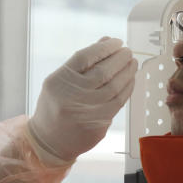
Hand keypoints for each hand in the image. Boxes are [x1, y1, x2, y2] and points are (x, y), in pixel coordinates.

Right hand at [28, 37, 136, 162]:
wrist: (49, 141)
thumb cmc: (55, 106)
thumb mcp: (59, 81)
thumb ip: (82, 62)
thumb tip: (106, 41)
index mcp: (60, 80)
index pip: (86, 56)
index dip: (105, 47)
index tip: (116, 42)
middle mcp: (73, 95)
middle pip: (103, 71)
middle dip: (120, 58)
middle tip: (128, 52)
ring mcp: (87, 111)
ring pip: (115, 86)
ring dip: (128, 72)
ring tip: (132, 63)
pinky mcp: (99, 123)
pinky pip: (119, 102)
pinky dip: (127, 88)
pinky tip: (130, 80)